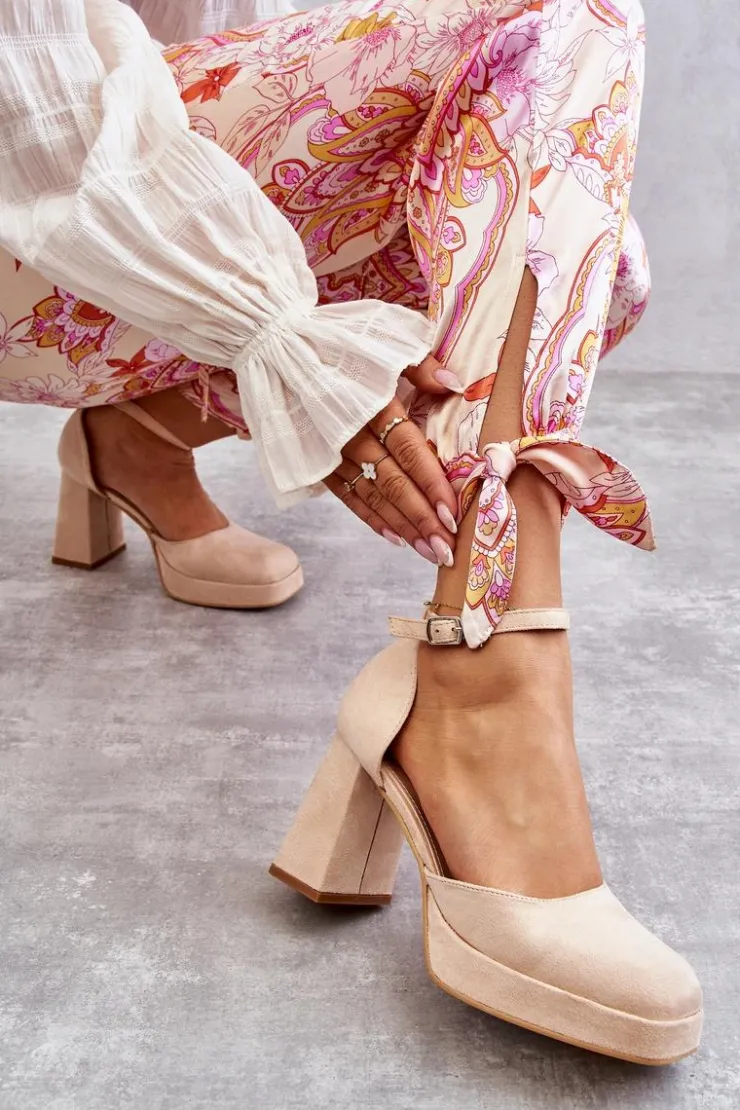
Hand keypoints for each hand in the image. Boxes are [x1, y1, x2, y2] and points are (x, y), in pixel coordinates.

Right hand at [323, 356, 460, 565]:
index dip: (432, 484)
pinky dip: (371, 519)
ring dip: (402, 527)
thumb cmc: (334, 340)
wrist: (273, 347)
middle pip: (393, 483)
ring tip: (428, 551)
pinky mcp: (314, 462)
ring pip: (372, 496)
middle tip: (447, 548)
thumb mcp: (382, 339)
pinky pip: (347, 497)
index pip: (409, 451)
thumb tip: (455, 387)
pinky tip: (395, 538)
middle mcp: (350, 434)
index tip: (454, 512)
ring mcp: (329, 452)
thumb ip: (420, 366)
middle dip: (422, 519)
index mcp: (371, 403)